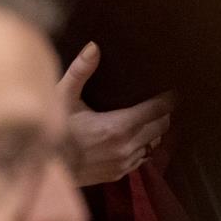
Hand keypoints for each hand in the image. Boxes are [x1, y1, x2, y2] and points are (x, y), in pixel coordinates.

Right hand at [57, 42, 174, 185]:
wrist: (46, 168)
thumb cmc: (54, 128)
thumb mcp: (63, 97)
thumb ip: (80, 71)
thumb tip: (94, 46)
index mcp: (119, 125)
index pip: (156, 110)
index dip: (168, 99)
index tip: (174, 90)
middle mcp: (128, 146)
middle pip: (160, 127)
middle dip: (163, 114)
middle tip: (161, 103)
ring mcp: (125, 162)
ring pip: (153, 144)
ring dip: (154, 132)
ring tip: (149, 120)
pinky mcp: (119, 173)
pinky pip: (142, 158)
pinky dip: (143, 147)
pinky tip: (134, 140)